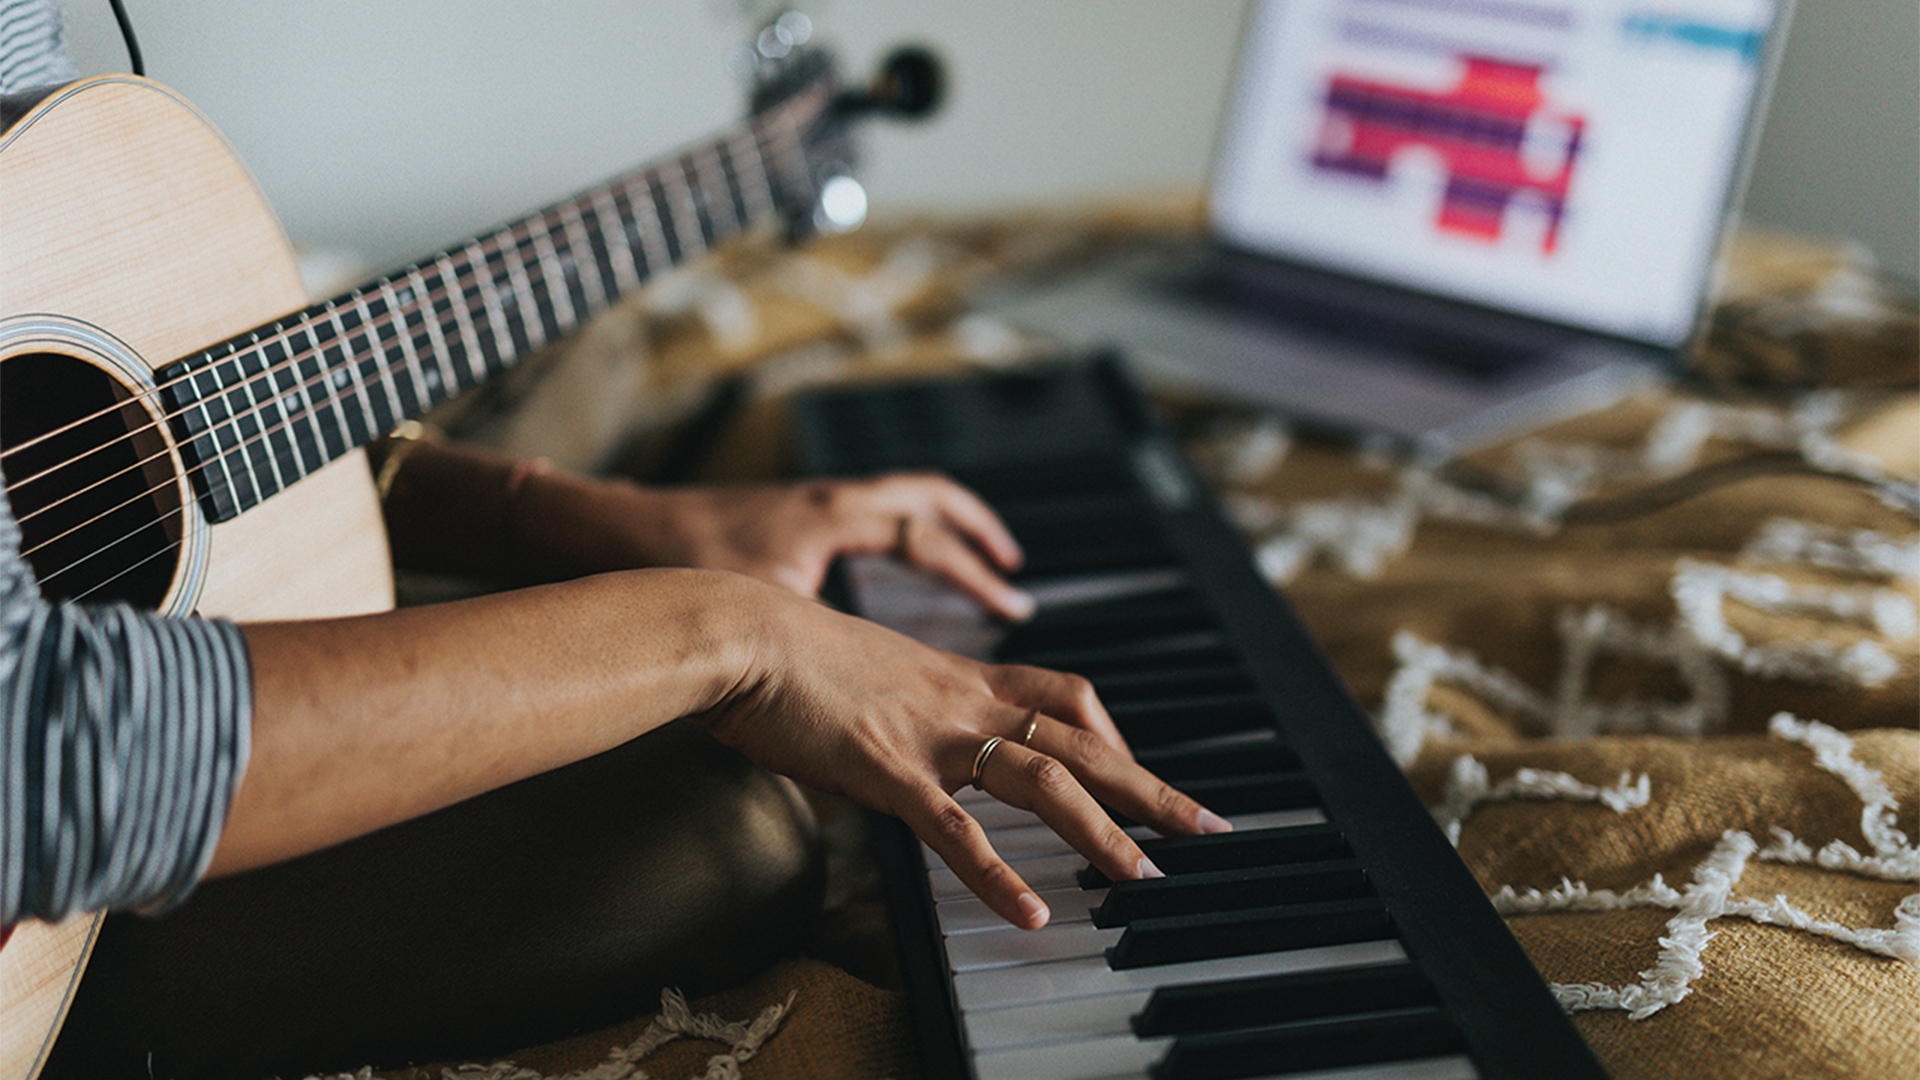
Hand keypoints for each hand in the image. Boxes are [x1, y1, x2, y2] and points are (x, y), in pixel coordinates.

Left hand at [524, 471, 1036, 621]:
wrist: (611, 535)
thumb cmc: (677, 568)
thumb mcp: (763, 620)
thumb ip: (821, 662)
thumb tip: (858, 719)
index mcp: (832, 519)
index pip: (926, 537)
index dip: (973, 572)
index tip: (1009, 602)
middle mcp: (826, 502)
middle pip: (926, 496)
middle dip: (974, 528)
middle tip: (1007, 564)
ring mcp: (804, 504)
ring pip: (892, 496)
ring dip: (936, 523)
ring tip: (967, 555)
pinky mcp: (780, 516)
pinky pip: (860, 511)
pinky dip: (890, 531)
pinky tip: (886, 568)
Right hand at [697, 577, 1228, 928]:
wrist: (738, 629)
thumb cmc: (781, 651)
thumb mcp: (861, 672)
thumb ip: (895, 706)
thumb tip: (892, 740)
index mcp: (958, 676)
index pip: (1064, 696)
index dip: (1113, 735)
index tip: (1140, 771)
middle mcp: (961, 701)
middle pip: (1082, 740)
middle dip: (1150, 787)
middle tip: (1205, 827)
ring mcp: (930, 734)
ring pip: (1042, 782)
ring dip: (1102, 833)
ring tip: (1146, 879)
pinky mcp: (887, 769)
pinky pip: (957, 830)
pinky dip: (1000, 875)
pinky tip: (1033, 913)